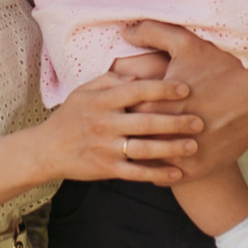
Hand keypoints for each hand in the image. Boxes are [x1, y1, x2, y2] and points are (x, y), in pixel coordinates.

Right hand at [48, 70, 202, 185]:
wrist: (46, 150)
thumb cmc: (70, 117)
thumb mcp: (84, 91)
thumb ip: (110, 79)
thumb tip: (137, 73)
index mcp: (101, 101)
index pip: (137, 90)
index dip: (162, 89)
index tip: (186, 88)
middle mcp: (104, 123)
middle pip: (146, 121)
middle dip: (175, 121)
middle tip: (200, 120)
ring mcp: (105, 148)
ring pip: (144, 148)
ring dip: (171, 148)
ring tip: (194, 145)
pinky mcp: (106, 169)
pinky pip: (136, 173)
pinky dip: (157, 174)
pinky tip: (177, 173)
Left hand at [119, 21, 247, 179]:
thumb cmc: (226, 66)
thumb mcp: (189, 43)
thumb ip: (154, 33)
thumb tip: (126, 32)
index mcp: (159, 103)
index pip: (123, 110)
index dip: (121, 105)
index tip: (121, 101)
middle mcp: (169, 132)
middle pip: (131, 136)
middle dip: (127, 129)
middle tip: (122, 124)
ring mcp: (183, 154)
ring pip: (145, 160)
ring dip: (138, 152)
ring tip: (132, 143)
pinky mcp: (198, 169)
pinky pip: (165, 176)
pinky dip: (157, 168)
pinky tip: (153, 159)